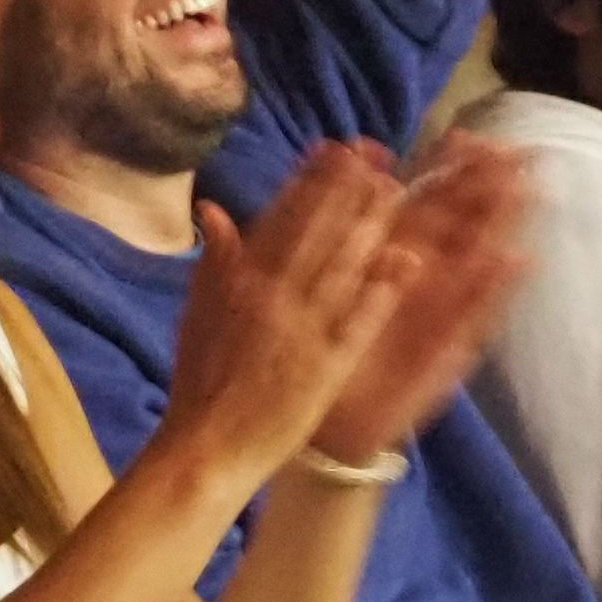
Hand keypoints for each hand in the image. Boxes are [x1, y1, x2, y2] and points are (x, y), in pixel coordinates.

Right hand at [160, 142, 407, 484]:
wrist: (207, 450)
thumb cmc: (199, 385)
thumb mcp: (195, 315)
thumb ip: (213, 261)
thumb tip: (214, 208)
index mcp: (239, 282)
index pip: (279, 220)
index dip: (309, 181)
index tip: (333, 151)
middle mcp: (272, 296)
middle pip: (316, 232)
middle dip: (347, 190)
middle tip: (376, 157)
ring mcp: (303, 329)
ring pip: (341, 265)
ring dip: (369, 224)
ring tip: (395, 190)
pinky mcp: (328, 365)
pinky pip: (358, 319)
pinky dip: (381, 288)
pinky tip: (405, 260)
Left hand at [310, 141, 539, 464]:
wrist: (326, 425)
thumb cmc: (319, 351)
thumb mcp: (304, 283)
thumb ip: (315, 221)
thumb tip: (335, 169)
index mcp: (384, 258)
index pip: (420, 205)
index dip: (443, 171)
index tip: (466, 135)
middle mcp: (417, 281)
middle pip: (458, 226)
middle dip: (487, 189)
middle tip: (518, 150)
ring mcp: (435, 316)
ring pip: (472, 261)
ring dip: (500, 226)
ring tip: (527, 189)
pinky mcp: (444, 352)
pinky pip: (470, 320)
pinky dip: (490, 293)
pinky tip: (517, 262)